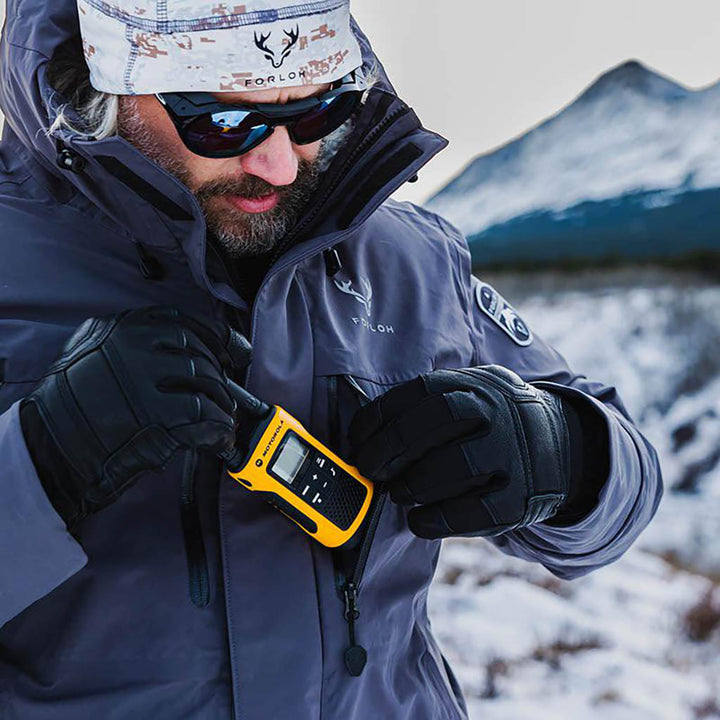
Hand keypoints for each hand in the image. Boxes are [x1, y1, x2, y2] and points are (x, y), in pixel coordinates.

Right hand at [20, 306, 250, 526]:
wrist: (48, 450)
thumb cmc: (69, 407)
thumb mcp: (91, 352)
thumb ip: (131, 341)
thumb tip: (182, 347)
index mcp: (122, 328)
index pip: (186, 323)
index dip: (218, 337)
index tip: (231, 351)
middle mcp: (135, 348)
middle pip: (200, 354)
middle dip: (219, 376)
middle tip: (225, 394)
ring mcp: (147, 382)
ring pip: (207, 383)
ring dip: (223, 403)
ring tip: (224, 416)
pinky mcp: (158, 418)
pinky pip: (206, 417)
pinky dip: (219, 429)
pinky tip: (219, 437)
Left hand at [348, 365, 583, 539]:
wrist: (563, 446)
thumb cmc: (491, 426)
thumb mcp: (470, 398)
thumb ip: (427, 411)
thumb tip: (366, 442)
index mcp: (477, 384)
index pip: (421, 390)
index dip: (380, 416)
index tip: (357, 440)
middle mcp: (499, 410)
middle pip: (438, 417)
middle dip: (392, 445)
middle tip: (369, 469)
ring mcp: (515, 453)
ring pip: (458, 464)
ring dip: (414, 483)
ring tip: (397, 493)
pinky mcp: (524, 497)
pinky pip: (477, 512)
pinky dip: (438, 520)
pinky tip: (419, 520)